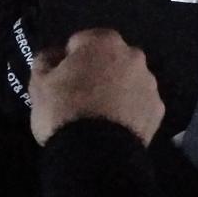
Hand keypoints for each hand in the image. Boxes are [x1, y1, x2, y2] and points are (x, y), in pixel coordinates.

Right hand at [29, 29, 163, 147]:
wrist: (96, 154)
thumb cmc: (64, 110)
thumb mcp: (39, 84)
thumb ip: (45, 61)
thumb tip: (53, 55)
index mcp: (104, 41)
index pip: (81, 42)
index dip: (68, 60)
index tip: (61, 79)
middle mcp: (133, 56)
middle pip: (109, 59)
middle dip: (96, 71)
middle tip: (79, 96)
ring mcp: (149, 83)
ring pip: (128, 81)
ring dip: (116, 90)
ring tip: (98, 115)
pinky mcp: (158, 109)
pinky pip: (139, 104)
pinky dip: (129, 111)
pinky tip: (114, 126)